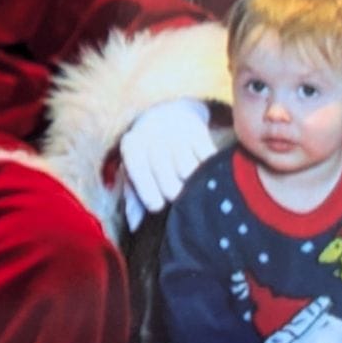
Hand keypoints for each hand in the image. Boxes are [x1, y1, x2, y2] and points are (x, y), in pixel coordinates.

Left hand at [119, 97, 214, 228]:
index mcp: (132, 147)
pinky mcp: (199, 132)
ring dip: (194, 187)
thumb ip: (133, 198)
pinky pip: (207, 160)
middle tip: (178, 198)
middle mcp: (153, 138)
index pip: (143, 182)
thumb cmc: (147, 153)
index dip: (152, 200)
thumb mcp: (134, 170)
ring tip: (192, 188)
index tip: (158, 206)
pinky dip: (209, 173)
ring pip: (190, 174)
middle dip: (176, 197)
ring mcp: (177, 134)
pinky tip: (206, 177)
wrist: (168, 114)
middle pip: (170, 184)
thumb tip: (135, 228)